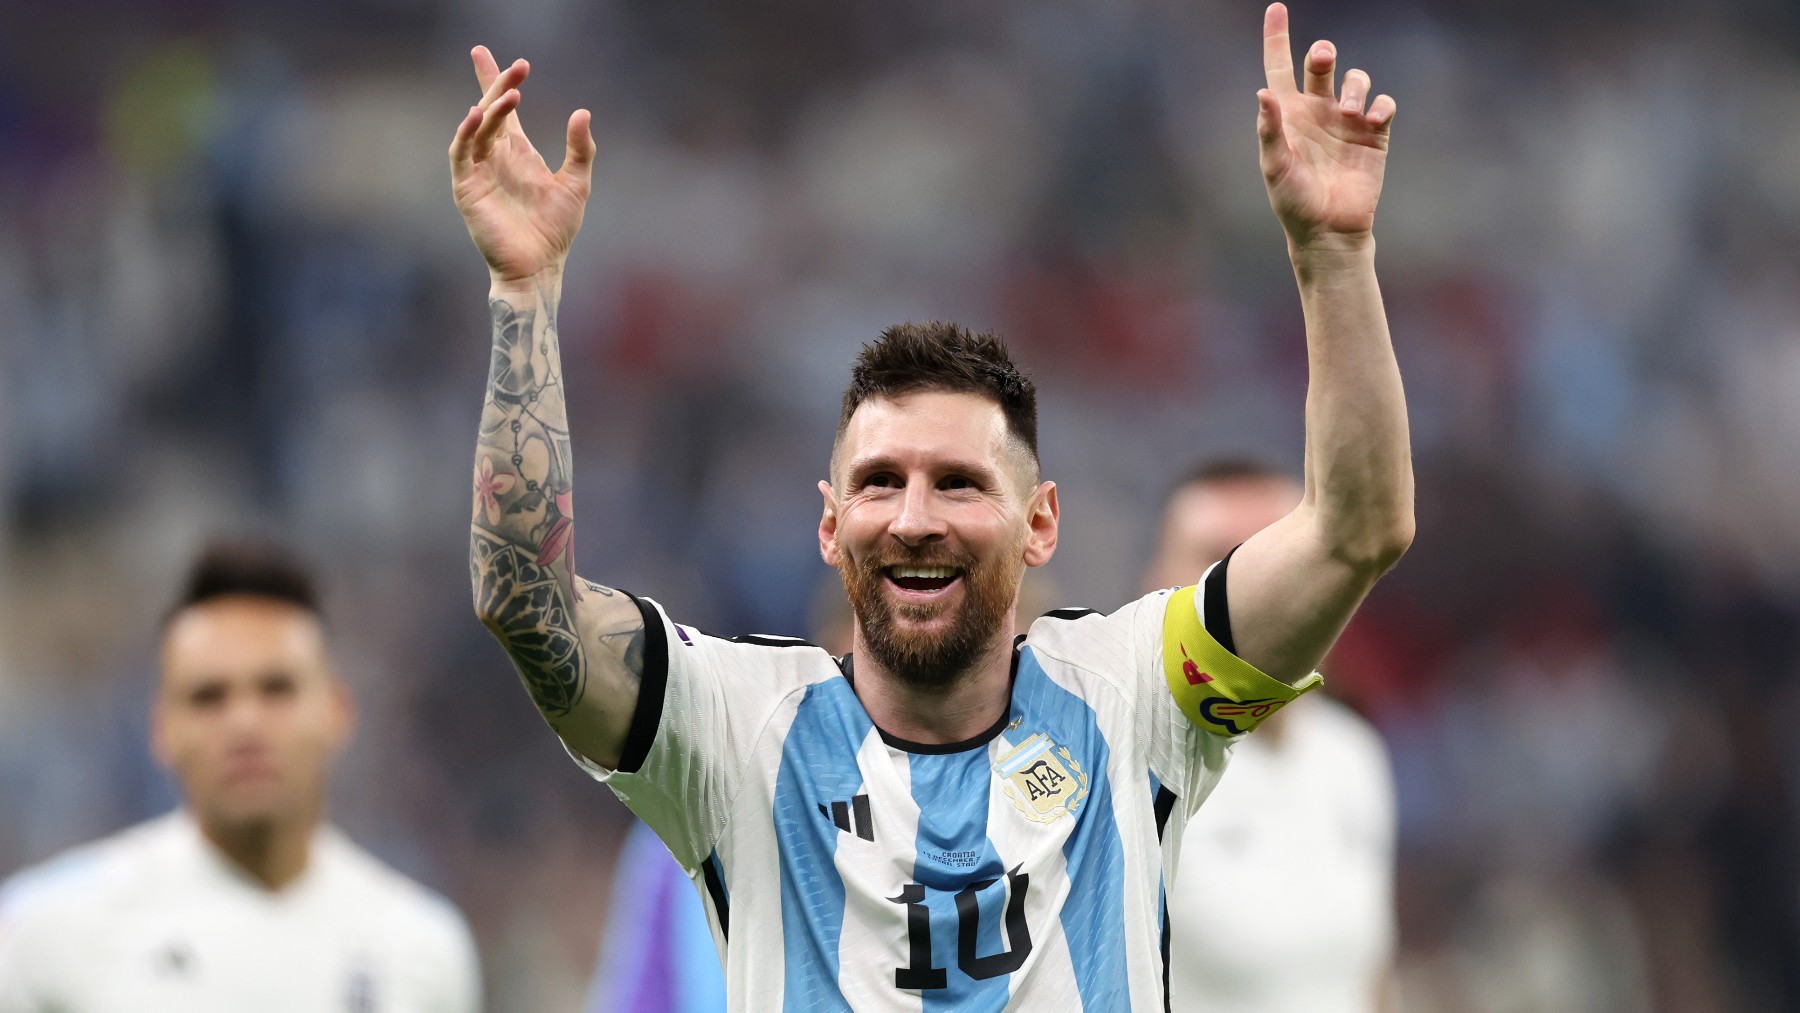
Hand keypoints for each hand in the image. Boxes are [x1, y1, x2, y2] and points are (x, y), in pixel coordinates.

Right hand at [448, 47, 595, 283]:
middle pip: (490, 111)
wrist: (539, 266)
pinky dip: (466, 133)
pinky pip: (461, 153)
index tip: (494, 55)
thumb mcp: (576, 183)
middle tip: (517, 65)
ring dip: (491, 108)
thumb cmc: (556, 230)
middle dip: (498, 84)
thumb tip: (582, 112)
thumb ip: (580, 149)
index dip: (498, 81)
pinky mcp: (467, 188)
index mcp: (518, 154)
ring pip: (477, 128)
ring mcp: (478, 171)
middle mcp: (495, 157)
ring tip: (511, 93)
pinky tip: (478, 115)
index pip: (503, 110)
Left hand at [1256, 3, 1394, 252]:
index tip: (1276, 7)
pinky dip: (1380, 105)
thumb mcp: (1275, 167)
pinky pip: (1383, 105)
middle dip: (1323, 55)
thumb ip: (1270, 129)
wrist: (1330, 230)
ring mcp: (1347, 121)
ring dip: (1355, 87)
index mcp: (1289, 115)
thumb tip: (1263, 92)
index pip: (1280, 67)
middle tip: (1323, 57)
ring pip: (1356, 79)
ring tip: (1350, 112)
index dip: (1277, 37)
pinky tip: (1371, 120)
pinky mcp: (1374, 136)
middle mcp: (1318, 111)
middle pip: (1321, 66)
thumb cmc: (1294, 202)